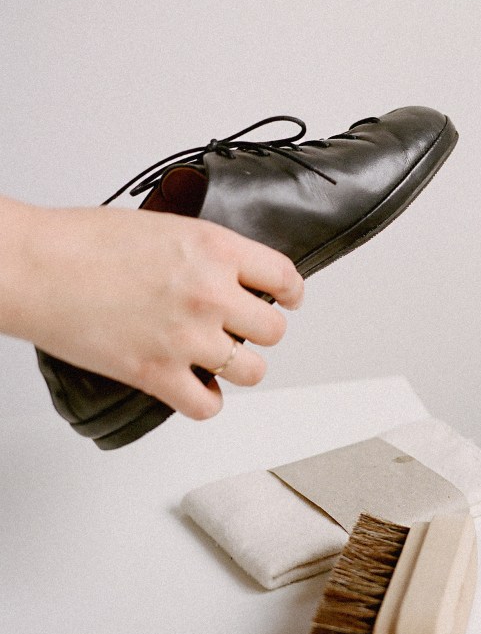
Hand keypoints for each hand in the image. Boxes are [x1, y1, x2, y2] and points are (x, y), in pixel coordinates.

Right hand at [0, 199, 303, 419]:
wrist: (36, 267)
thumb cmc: (83, 242)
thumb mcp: (164, 226)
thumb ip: (204, 252)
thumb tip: (226, 270)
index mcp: (215, 249)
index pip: (284, 277)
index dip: (290, 292)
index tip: (287, 299)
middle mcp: (211, 294)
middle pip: (274, 330)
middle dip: (258, 330)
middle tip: (240, 329)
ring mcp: (187, 337)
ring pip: (252, 371)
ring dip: (237, 367)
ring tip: (218, 359)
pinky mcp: (157, 374)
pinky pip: (208, 406)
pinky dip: (203, 400)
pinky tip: (192, 386)